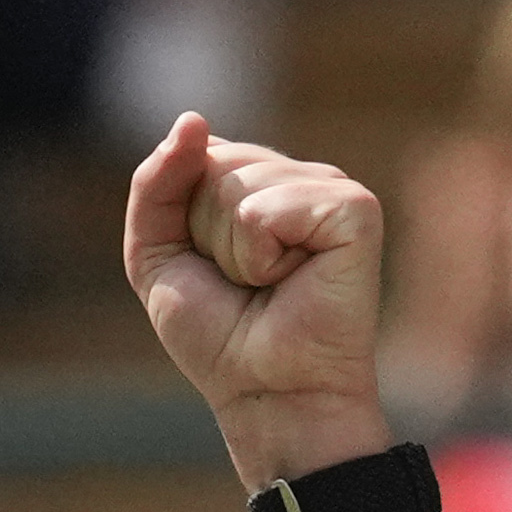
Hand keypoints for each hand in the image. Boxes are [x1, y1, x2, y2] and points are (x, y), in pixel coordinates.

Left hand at [126, 113, 396, 489]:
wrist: (266, 391)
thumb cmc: (219, 334)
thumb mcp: (156, 252)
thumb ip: (156, 182)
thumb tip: (193, 120)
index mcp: (261, 179)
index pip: (197, 155)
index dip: (185, 219)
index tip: (213, 269)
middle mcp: (299, 176)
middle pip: (213, 166)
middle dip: (206, 236)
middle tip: (245, 284)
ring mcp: (331, 188)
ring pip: (236, 186)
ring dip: (233, 251)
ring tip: (269, 285)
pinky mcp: (355, 209)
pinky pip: (267, 210)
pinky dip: (261, 255)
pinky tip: (293, 278)